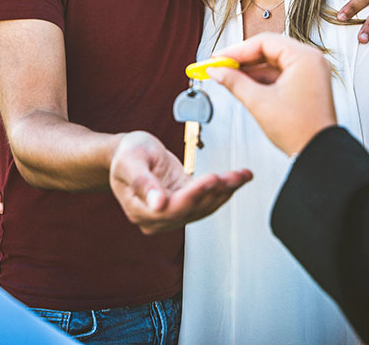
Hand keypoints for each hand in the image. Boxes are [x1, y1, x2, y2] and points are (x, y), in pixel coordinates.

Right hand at [109, 131, 252, 234]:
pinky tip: (239, 178)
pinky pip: (208, 199)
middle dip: (215, 192)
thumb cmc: (127, 154)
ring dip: (225, 191)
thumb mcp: (130, 162)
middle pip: (192, 209)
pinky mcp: (186, 202)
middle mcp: (157, 217)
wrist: (130, 152)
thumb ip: (142, 182)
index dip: (193, 196)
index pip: (171, 208)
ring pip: (204, 206)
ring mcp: (173, 212)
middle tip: (232, 176)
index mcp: (140, 210)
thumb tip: (157, 205)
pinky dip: (225, 188)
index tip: (210, 179)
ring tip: (241, 175)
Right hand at [208, 33, 336, 155]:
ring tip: (228, 76)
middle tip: (219, 65)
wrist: (318, 153)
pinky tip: (244, 84)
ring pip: (273, 62)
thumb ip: (234, 82)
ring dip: (251, 70)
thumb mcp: (259, 102)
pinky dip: (262, 78)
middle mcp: (311, 60)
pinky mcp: (307, 84)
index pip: (264, 42)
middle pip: (269, 49)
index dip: (236, 50)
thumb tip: (217, 71)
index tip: (218, 58)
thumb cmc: (300, 130)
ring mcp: (310, 72)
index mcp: (305, 57)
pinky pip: (280, 74)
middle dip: (242, 59)